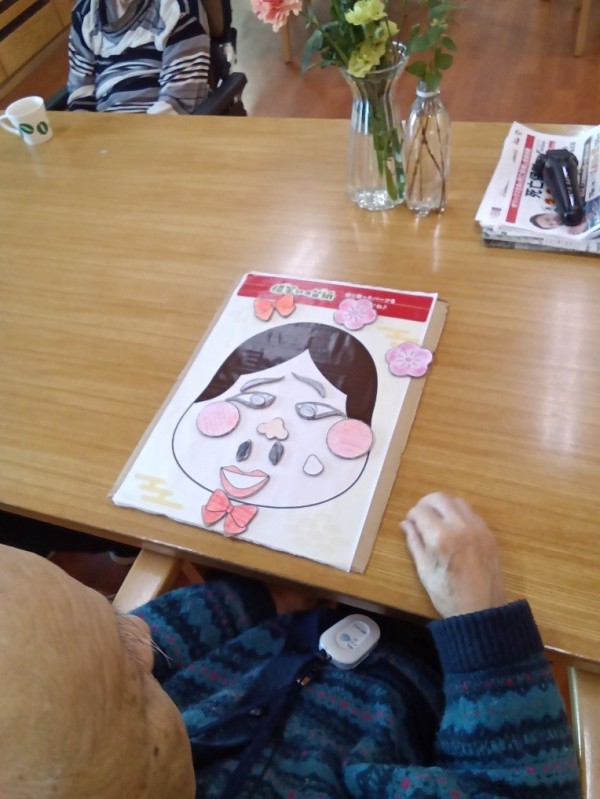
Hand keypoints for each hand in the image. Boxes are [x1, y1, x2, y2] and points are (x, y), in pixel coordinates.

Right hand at [400, 493, 506, 617]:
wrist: (482, 611)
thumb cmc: (448, 596)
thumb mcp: (424, 571)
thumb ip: (415, 542)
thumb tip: (405, 524)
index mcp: (440, 537)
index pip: (420, 511)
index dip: (411, 515)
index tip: (410, 523)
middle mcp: (460, 526)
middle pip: (439, 498)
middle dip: (426, 504)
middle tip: (421, 517)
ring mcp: (478, 528)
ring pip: (457, 501)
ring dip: (444, 506)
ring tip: (437, 521)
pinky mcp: (489, 533)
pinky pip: (471, 513)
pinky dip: (459, 513)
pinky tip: (454, 528)